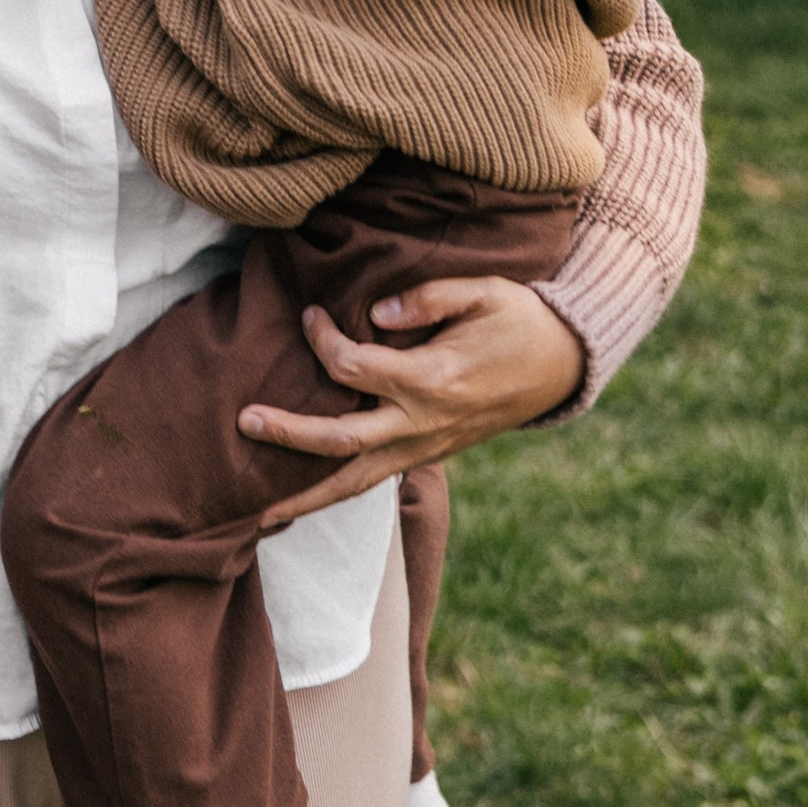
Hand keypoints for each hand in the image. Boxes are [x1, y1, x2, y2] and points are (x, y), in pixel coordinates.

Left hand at [237, 273, 585, 525]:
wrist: (563, 365)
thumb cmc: (521, 321)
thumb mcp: (485, 292)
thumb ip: (428, 297)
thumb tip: (375, 312)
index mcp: (432, 379)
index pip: (353, 366)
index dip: (322, 339)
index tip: (310, 315)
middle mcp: (423, 422)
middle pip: (341, 439)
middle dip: (289, 434)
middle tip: (244, 422)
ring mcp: (425, 446)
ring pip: (356, 480)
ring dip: (306, 497)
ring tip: (259, 515)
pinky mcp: (428, 456)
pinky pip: (374, 481)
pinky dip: (336, 494)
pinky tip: (303, 503)